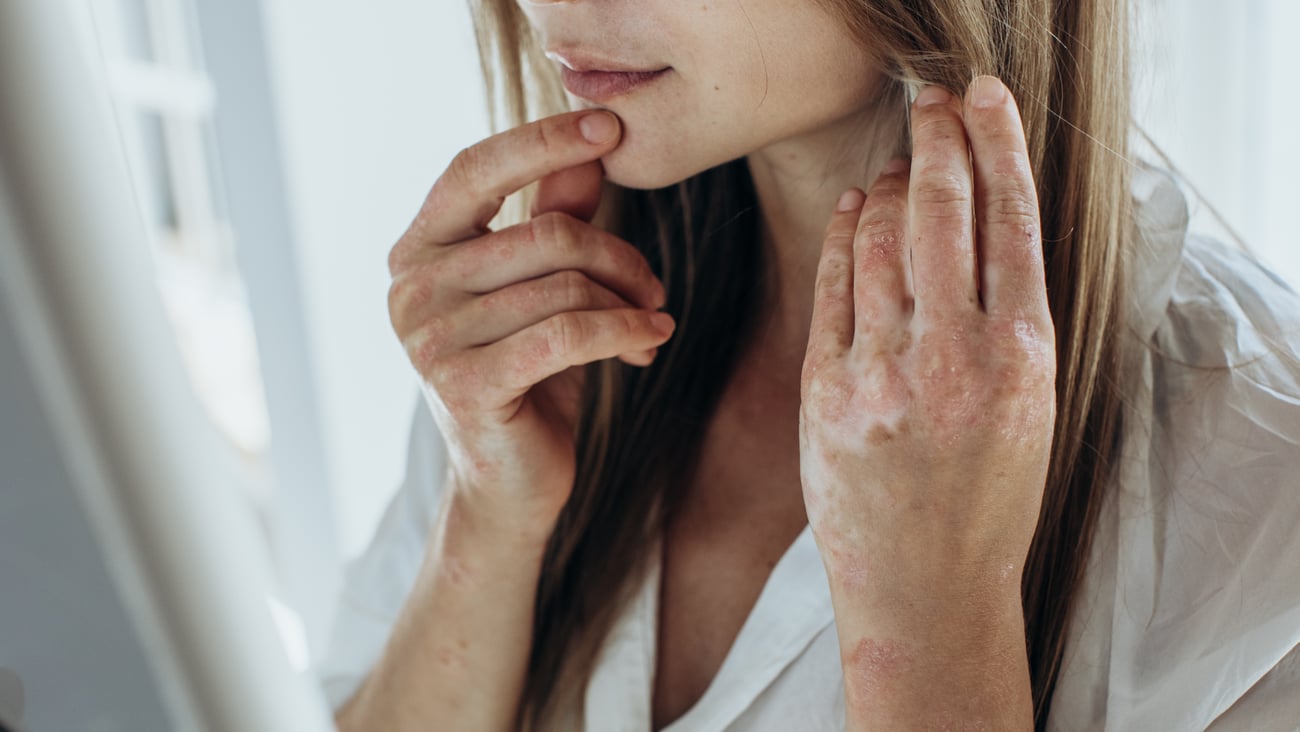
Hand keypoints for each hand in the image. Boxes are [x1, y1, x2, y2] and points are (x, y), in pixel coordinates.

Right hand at [387, 111, 674, 535]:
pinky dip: (625, 330)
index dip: (542, 140)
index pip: (475, 169)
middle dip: (618, 256)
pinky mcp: (465, 385)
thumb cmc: (527, 375)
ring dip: (628, 302)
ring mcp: (430, 339)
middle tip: (653, 287)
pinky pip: (568, 334)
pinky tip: (653, 338)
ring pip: (565, 286)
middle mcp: (410, 288)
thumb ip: (553, 216)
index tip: (610, 126)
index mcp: (417, 249)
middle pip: (545, 235)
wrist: (509, 482)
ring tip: (650, 323)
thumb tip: (591, 148)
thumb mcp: (541, 288)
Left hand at [798, 77, 1052, 726]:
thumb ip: (1010, 321)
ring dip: (891, 189)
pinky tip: (856, 210)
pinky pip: (834, 289)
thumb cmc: (987, 500)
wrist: (925, 586)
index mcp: (1024, 357)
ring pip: (883, 243)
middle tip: (932, 103)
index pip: (1013, 220)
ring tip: (900, 166)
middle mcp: (956, 357)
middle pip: (944, 212)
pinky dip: (845, 238)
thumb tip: (984, 226)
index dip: (996, 145)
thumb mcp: (1030, 409)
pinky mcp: (828, 392)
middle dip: (938, 141)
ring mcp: (884, 373)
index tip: (984, 99)